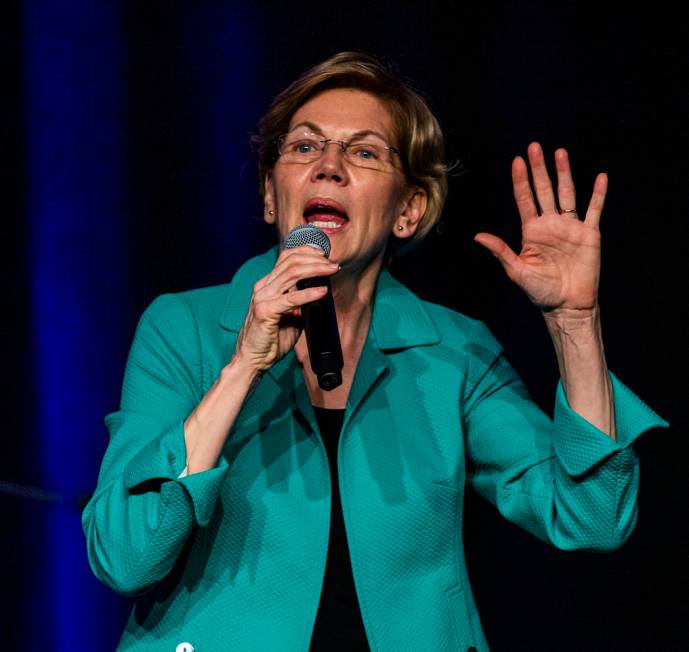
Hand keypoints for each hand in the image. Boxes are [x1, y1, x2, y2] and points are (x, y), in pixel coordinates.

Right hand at [233, 246, 339, 371]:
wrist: (253, 359)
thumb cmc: (272, 338)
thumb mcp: (291, 315)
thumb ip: (301, 302)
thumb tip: (321, 291)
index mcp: (267, 285)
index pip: (286, 258)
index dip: (307, 252)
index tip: (325, 255)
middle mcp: (263, 287)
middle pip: (291, 262)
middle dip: (315, 260)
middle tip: (333, 264)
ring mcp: (262, 297)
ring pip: (292, 274)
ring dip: (315, 270)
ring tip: (331, 270)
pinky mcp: (265, 310)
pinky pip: (291, 298)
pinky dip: (309, 293)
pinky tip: (322, 292)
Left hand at [474, 142, 606, 313]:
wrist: (566, 306)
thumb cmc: (540, 291)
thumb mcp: (516, 270)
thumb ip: (500, 250)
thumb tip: (478, 236)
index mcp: (532, 231)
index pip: (525, 199)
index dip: (521, 180)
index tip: (517, 161)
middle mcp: (550, 224)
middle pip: (544, 190)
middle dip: (539, 169)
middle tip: (534, 147)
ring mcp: (570, 227)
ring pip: (567, 193)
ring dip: (564, 173)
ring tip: (560, 152)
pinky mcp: (590, 234)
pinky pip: (594, 210)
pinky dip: (598, 194)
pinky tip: (600, 177)